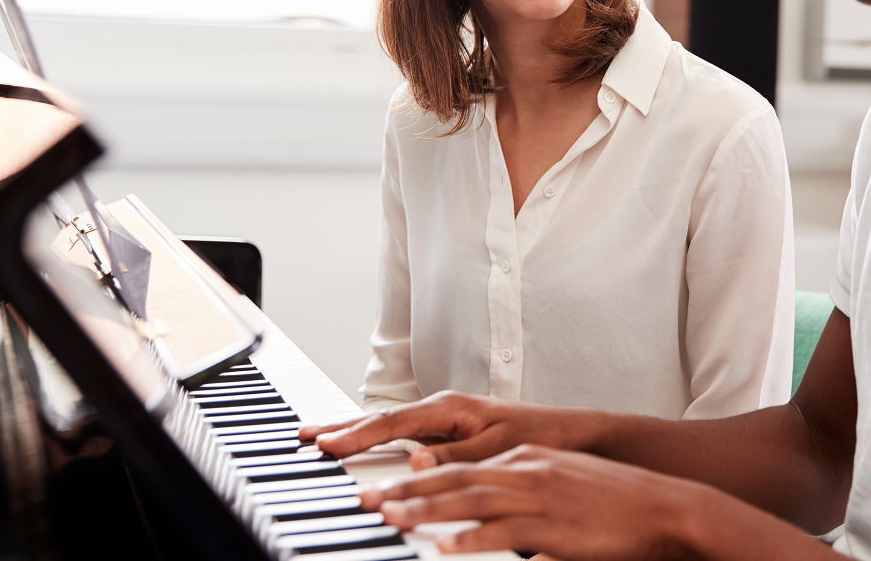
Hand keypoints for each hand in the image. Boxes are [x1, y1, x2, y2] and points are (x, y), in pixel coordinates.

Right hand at [297, 390, 600, 467]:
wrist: (568, 433)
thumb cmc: (539, 435)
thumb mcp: (499, 448)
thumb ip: (457, 457)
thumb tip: (417, 463)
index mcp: (450, 407)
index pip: (392, 422)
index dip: (357, 435)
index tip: (326, 446)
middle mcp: (440, 409)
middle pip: (379, 418)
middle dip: (340, 426)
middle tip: (302, 436)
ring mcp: (440, 421)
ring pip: (386, 427)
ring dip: (351, 432)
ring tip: (315, 438)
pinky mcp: (445, 434)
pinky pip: (400, 437)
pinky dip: (372, 442)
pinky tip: (355, 448)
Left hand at [363, 444, 707, 558]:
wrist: (664, 506)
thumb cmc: (614, 505)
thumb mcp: (562, 488)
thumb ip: (523, 496)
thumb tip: (487, 516)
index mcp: (526, 459)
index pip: (461, 466)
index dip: (418, 475)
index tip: (383, 485)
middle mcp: (528, 469)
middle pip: (455, 478)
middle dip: (407, 488)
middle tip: (367, 498)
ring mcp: (541, 493)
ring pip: (470, 499)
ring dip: (426, 509)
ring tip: (390, 517)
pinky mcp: (554, 523)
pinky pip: (504, 531)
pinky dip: (471, 538)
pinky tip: (445, 546)